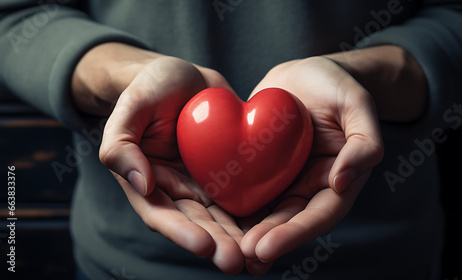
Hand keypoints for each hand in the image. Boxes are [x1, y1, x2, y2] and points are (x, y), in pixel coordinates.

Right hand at [73, 43, 245, 273]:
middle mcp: (179, 189)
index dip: (182, 233)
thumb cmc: (150, 87)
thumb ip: (121, 145)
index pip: (162, 214)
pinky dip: (259, 210)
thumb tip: (141, 185)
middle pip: (198, 223)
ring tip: (256, 255)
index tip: (205, 246)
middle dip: (217, 244)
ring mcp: (206, 182)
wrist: (185, 76)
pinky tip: (276, 224)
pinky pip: (245, 192)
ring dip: (239, 237)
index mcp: (150, 181)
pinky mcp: (231, 171)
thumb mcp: (130, 107)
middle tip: (236, 262)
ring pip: (224, 216)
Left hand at [239, 56, 384, 274]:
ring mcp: (283, 177)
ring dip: (247, 232)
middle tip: (240, 255)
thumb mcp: (358, 105)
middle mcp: (308, 185)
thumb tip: (342, 182)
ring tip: (225, 249)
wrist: (306, 72)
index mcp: (336, 179)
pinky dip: (232, 204)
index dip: (294, 234)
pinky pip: (246, 185)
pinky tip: (211, 217)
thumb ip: (363, 143)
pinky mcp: (260, 165)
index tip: (266, 247)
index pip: (319, 215)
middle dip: (265, 240)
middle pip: (288, 221)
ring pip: (265, 211)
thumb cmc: (337, 85)